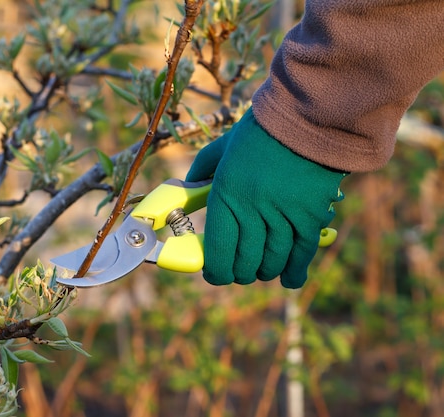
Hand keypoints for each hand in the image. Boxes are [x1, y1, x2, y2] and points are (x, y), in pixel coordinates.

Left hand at [186, 109, 345, 287]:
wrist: (308, 116)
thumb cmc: (261, 131)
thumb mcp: (222, 148)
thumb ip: (201, 171)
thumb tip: (188, 188)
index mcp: (225, 196)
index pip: (218, 252)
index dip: (215, 272)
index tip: (215, 274)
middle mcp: (252, 211)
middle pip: (245, 263)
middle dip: (239, 273)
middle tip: (239, 271)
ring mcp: (283, 216)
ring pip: (272, 262)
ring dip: (265, 271)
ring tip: (261, 270)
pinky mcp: (311, 217)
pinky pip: (301, 254)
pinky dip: (294, 271)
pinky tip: (288, 279)